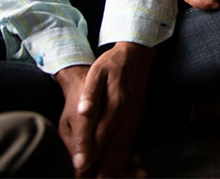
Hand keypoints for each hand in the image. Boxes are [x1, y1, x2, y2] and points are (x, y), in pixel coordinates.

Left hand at [56, 43, 155, 177]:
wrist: (137, 54)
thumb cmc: (112, 63)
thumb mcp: (97, 72)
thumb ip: (91, 93)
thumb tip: (82, 111)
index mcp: (116, 102)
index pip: (101, 133)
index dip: (90, 151)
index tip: (81, 166)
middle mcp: (127, 113)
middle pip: (116, 145)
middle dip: (105, 166)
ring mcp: (134, 115)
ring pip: (125, 145)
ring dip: (118, 165)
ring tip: (107, 178)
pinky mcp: (137, 116)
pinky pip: (131, 139)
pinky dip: (126, 155)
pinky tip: (123, 164)